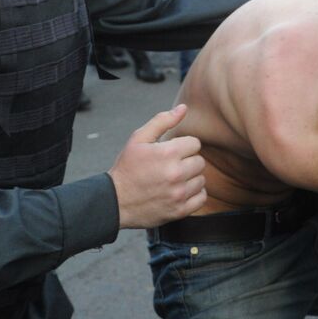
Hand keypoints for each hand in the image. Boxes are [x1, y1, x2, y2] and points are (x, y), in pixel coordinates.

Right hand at [108, 104, 206, 228]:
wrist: (115, 201)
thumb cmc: (127, 168)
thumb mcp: (138, 139)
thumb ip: (162, 121)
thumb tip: (183, 108)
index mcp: (168, 153)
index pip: (195, 143)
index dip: (183, 146)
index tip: (171, 152)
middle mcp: (176, 173)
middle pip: (200, 161)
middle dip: (187, 162)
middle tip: (171, 166)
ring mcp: (179, 193)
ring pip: (201, 180)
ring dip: (191, 179)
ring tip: (174, 180)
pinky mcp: (180, 210)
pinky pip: (201, 198)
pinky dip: (194, 195)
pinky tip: (180, 191)